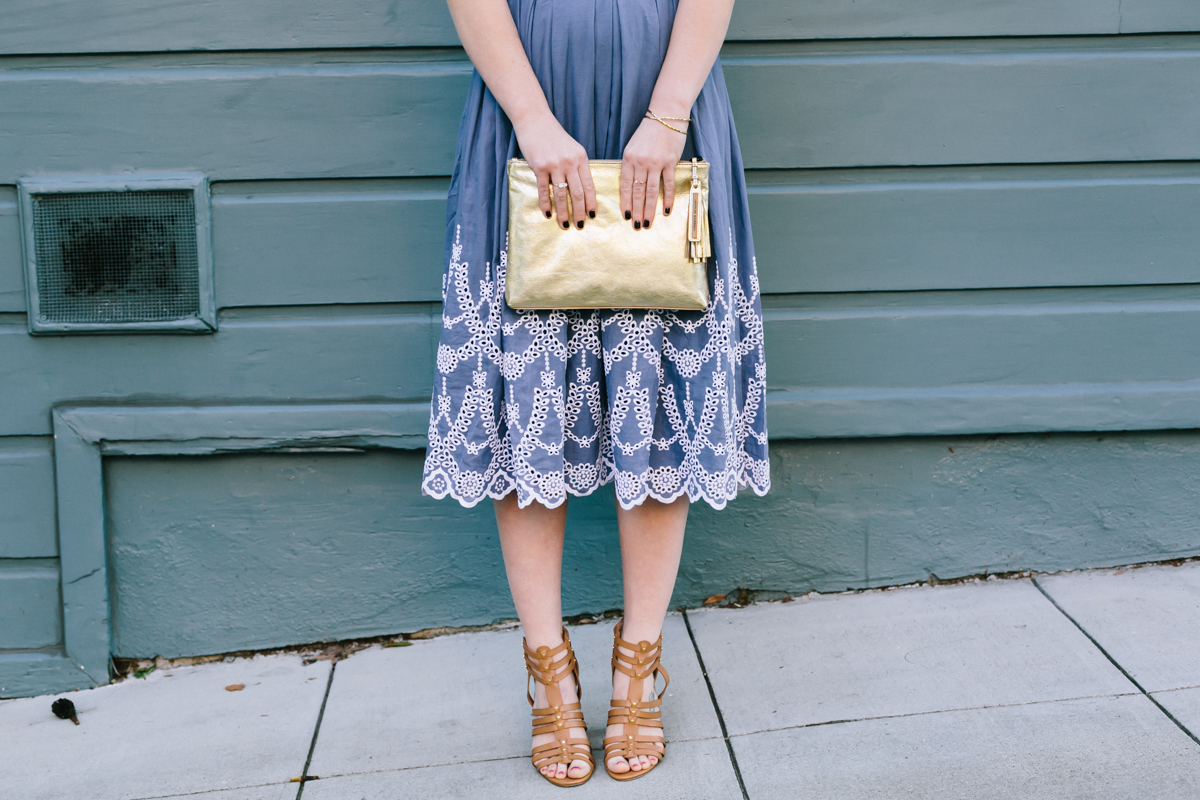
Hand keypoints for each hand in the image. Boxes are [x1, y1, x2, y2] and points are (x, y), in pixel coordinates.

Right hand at [512, 112, 596, 229]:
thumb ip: (577, 166)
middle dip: (579, 212)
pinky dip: (545, 204)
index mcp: (581, 158)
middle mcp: (570, 162)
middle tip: (579, 226)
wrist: (535, 120)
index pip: (589, 185)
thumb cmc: (553, 136)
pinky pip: (544, 190)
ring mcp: (555, 164)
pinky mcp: (540, 166)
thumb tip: (580, 190)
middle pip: (577, 194)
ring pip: (561, 194)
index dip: (591, 203)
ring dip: (563, 212)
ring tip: (564, 224)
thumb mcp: (572, 149)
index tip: (592, 216)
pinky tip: (547, 214)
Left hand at [620, 114, 687, 229]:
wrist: (666, 115)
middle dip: (637, 211)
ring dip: (649, 209)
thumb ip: (631, 165)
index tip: (626, 216)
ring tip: (648, 222)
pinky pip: (668, 184)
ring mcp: (655, 162)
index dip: (625, 203)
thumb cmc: (649, 132)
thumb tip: (629, 186)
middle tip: (637, 226)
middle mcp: (640, 162)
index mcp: (628, 159)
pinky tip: (666, 210)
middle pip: (637, 192)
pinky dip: (667, 198)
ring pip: (651, 191)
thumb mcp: (633, 147)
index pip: (624, 186)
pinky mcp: (670, 161)